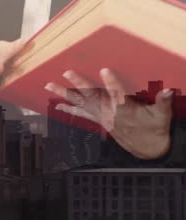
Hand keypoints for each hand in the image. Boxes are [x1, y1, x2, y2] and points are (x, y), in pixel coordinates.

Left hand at [44, 68, 172, 159]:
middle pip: (91, 97)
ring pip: (81, 104)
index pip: (118, 94)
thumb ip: (163, 103)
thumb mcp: (162, 117)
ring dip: (65, 95)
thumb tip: (169, 90)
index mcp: (125, 110)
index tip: (104, 70)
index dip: (111, 82)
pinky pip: (81, 114)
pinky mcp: (100, 121)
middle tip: (65, 73)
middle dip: (77, 85)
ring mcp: (102, 117)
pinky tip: (57, 106)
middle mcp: (109, 113)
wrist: (148, 150)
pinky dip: (69, 110)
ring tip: (50, 86)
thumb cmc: (155, 130)